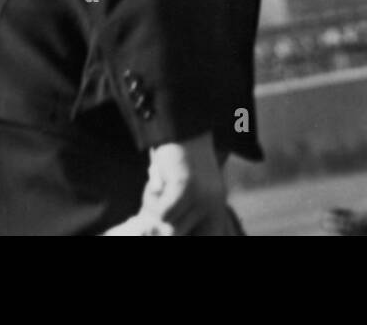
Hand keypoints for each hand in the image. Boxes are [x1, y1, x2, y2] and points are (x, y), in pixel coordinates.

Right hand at [105, 131, 233, 235]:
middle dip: (158, 225)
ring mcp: (203, 199)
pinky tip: (157, 181)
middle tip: (153, 205)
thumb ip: (171, 221)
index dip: (179, 234)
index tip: (160, 228)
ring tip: (157, 189)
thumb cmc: (173, 166)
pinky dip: (152, 200)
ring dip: (154, 211)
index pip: (207, 238)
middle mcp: (214, 207)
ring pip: (168, 229)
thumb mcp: (176, 198)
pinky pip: (162, 214)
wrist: (180, 127)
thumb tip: (152, 233)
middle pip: (177, 236)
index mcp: (215, 213)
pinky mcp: (188, 188)